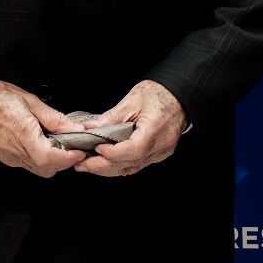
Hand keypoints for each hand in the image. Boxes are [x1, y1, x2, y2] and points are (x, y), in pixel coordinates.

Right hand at [0, 77, 88, 177]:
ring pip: (38, 170)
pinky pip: (27, 164)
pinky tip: (45, 144)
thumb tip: (75, 129)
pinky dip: (41, 159)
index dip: (69, 158)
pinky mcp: (5, 157)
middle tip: (74, 147)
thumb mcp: (32, 101)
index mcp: (23, 134)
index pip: (49, 158)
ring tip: (61, 144)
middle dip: (64, 162)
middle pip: (46, 169)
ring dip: (53, 162)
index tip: (80, 150)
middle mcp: (14, 150)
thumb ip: (55, 118)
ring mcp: (9, 156)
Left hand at [71, 80, 186, 177]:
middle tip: (82, 164)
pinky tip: (107, 162)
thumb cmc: (160, 94)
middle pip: (130, 164)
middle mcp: (161, 145)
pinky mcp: (160, 153)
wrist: (180, 94)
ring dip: (109, 168)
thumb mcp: (133, 100)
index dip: (112, 153)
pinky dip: (121, 164)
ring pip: (133, 168)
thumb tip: (90, 128)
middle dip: (103, 166)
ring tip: (89, 164)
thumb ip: (111, 117)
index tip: (95, 148)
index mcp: (156, 129)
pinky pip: (138, 164)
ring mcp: (162, 151)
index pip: (133, 150)